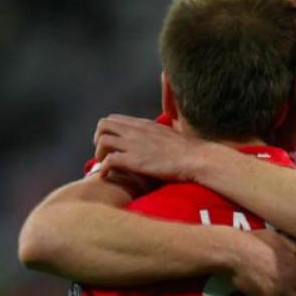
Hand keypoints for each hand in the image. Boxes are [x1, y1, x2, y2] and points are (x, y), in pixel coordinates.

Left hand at [94, 114, 214, 180]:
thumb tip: (159, 139)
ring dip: (99, 153)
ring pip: (102, 140)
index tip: (111, 145)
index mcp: (144, 124)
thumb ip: (158, 134)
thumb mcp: (171, 134)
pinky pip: (108, 160)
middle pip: (103, 125)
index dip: (108, 131)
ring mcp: (134, 145)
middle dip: (98, 139)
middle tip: (103, 153)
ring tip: (104, 164)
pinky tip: (106, 175)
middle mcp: (136, 131)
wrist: (196, 159)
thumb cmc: (189, 151)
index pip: (114, 119)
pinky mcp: (134, 160)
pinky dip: (103, 168)